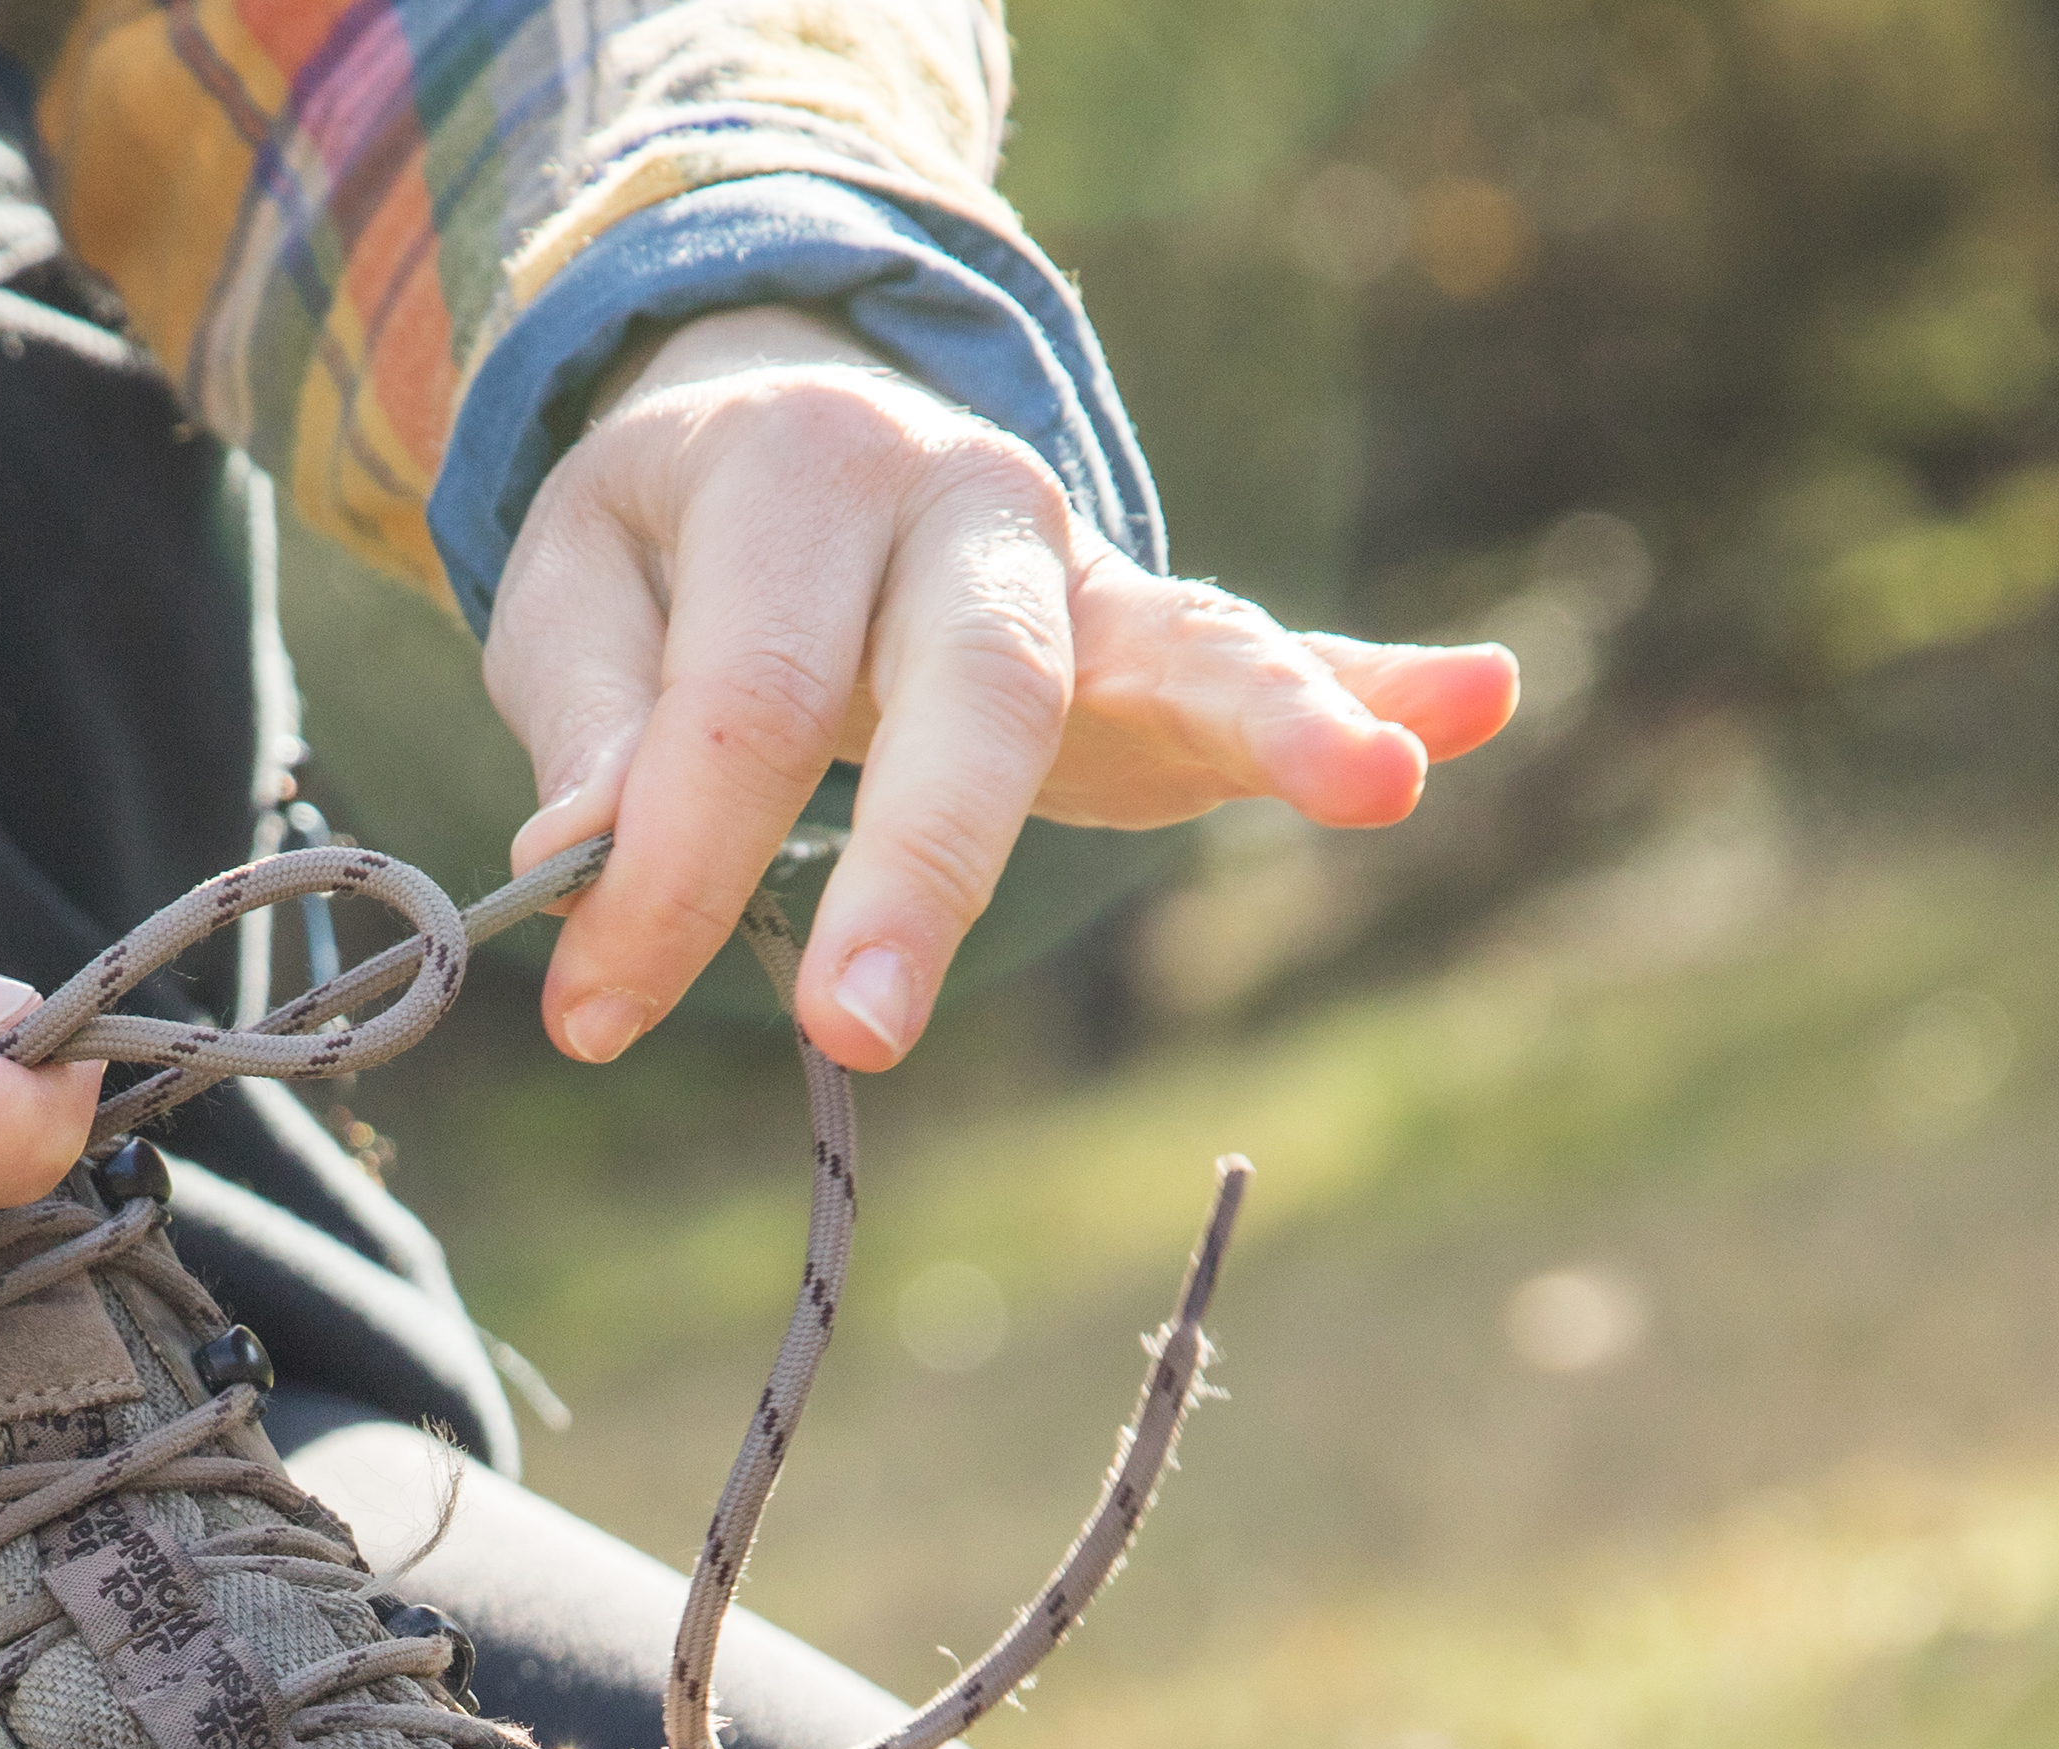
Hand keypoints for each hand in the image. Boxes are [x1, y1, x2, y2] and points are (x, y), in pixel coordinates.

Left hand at [485, 306, 1524, 1072]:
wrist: (776, 409)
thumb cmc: (670, 541)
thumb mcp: (581, 586)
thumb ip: (592, 717)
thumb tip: (589, 850)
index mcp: (799, 471)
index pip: (735, 701)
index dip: (663, 874)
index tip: (590, 1014)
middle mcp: (962, 496)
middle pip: (968, 683)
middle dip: (921, 862)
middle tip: (857, 1028)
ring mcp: (1076, 563)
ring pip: (1170, 644)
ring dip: (1274, 721)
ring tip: (1376, 792)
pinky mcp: (1147, 633)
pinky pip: (1260, 656)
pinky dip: (1378, 684)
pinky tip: (1477, 703)